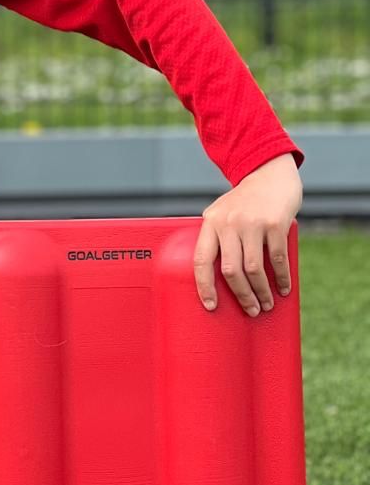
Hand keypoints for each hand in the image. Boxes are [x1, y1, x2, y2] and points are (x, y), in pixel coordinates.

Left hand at [193, 153, 301, 315]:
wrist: (269, 173)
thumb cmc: (244, 201)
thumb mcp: (222, 213)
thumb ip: (217, 238)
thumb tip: (216, 278)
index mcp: (211, 223)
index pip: (201, 260)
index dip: (204, 286)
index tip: (210, 307)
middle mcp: (228, 223)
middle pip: (230, 271)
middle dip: (241, 296)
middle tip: (251, 311)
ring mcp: (252, 223)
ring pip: (253, 269)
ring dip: (261, 292)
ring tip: (266, 305)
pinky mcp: (275, 224)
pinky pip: (277, 259)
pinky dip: (281, 278)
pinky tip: (283, 289)